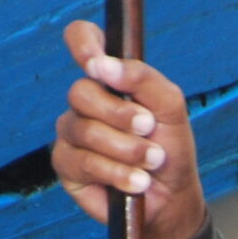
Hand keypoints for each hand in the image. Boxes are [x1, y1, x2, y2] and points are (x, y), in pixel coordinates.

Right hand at [50, 20, 207, 238]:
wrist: (171, 198)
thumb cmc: (170, 148)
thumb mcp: (170, 108)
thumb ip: (143, 79)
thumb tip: (103, 66)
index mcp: (109, 77)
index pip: (83, 40)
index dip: (83, 43)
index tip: (97, 63)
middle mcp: (86, 101)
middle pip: (81, 92)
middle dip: (120, 114)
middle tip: (149, 129)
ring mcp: (71, 132)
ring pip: (84, 129)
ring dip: (126, 149)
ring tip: (151, 161)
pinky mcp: (65, 164)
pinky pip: (82, 161)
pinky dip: (115, 172)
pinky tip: (137, 181)